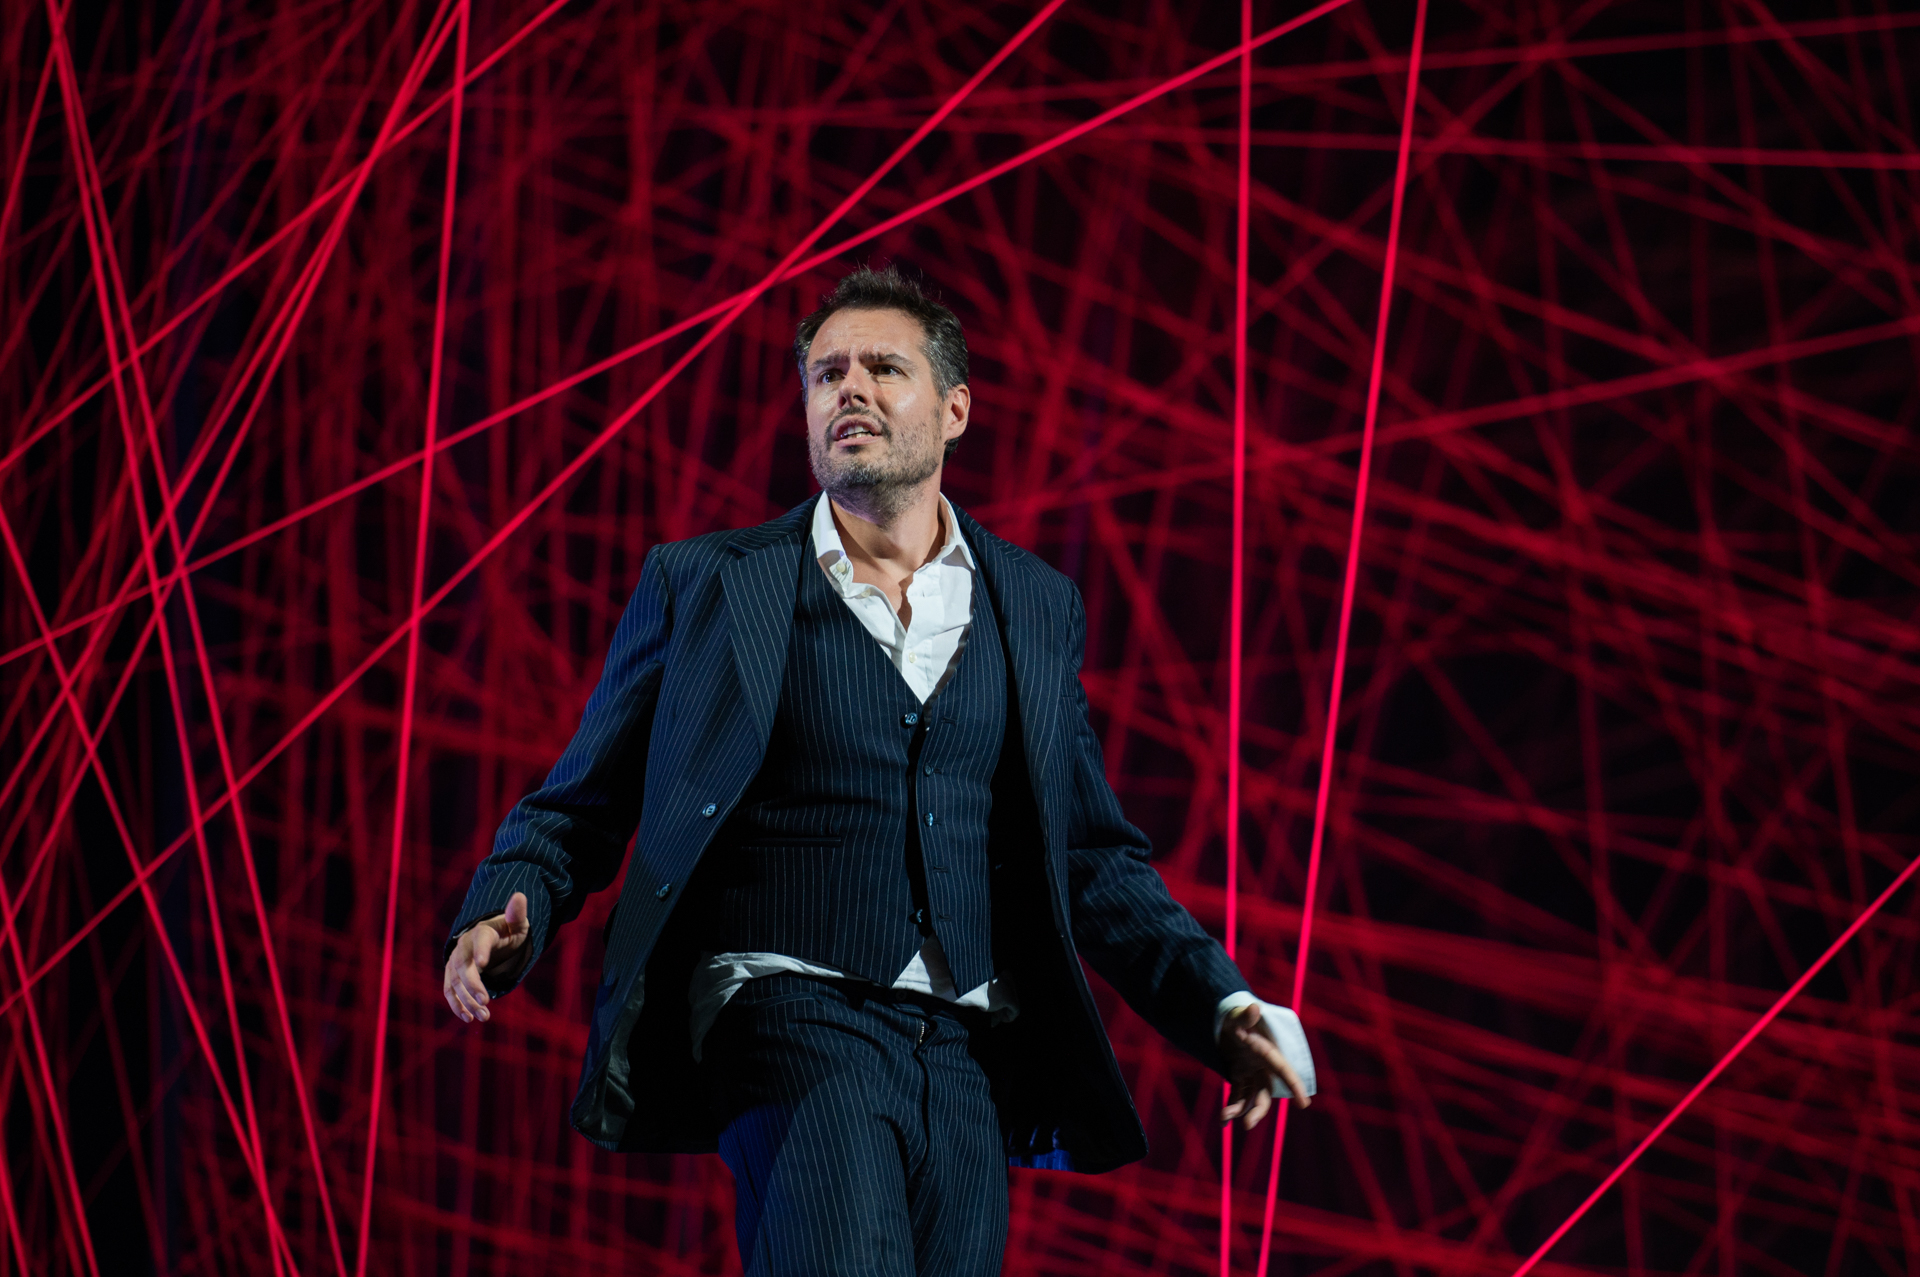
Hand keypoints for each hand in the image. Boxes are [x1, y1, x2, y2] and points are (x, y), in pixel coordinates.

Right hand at [443, 892, 530, 1022]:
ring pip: (455, 983)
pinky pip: (450, 992)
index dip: (480, 951)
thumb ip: (517, 914)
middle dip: (472, 985)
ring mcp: (455, 963)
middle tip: (486, 1001)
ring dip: (466, 1000)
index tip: (483, 964)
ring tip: (484, 1015)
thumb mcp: (516, 923)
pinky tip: (469, 1018)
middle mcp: (463, 948)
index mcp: (481, 932)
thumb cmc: (506, 931)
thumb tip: (519, 895)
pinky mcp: (452, 976)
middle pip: (462, 967)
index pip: (479, 941)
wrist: (488, 938)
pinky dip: (457, 1005)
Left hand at [1219, 1002, 1310, 1129]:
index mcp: (1267, 1052)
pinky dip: (1231, 1108)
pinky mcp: (1239, 1077)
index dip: (1295, 1086)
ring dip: (1239, 1110)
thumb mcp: (1237, 1016)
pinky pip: (1237, 1096)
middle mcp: (1262, 1066)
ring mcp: (1251, 1073)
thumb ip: (1245, 1016)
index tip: (1304, 1103)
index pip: (1284, 1070)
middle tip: (1247, 1125)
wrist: (1225, 1020)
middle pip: (1265, 1093)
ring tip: (1223, 1118)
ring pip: (1250, 1098)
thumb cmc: (1235, 1016)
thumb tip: (1254, 1008)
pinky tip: (1222, 1123)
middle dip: (1258, 1110)